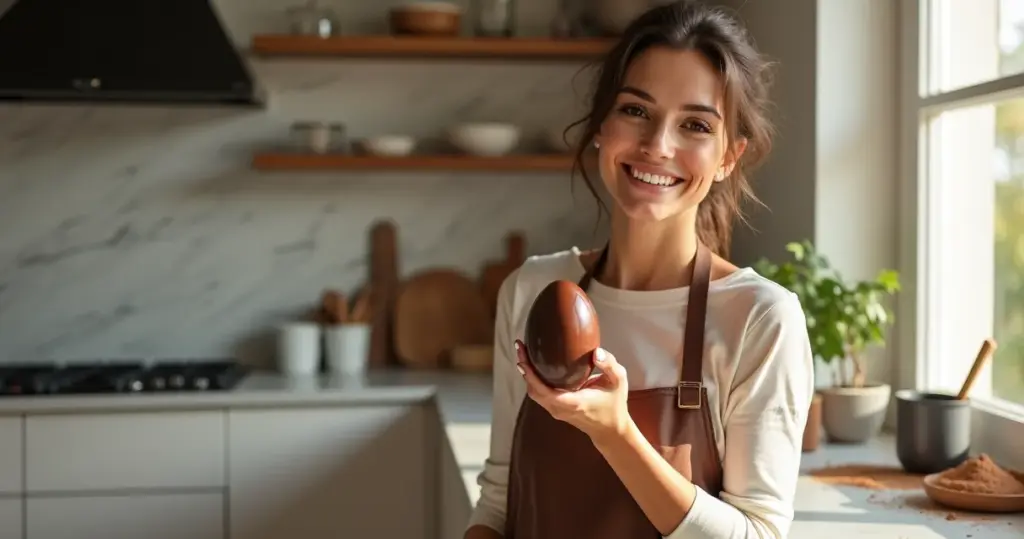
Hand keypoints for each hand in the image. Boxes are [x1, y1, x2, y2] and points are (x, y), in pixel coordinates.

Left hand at [514, 339, 631, 444]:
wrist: (610, 431)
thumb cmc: (615, 405)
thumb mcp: (618, 381)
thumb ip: (609, 365)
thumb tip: (595, 351)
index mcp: (573, 402)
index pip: (543, 389)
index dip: (530, 373)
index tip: (523, 356)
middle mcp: (560, 408)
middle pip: (533, 390)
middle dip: (524, 369)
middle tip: (521, 348)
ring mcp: (556, 411)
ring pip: (534, 394)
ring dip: (527, 375)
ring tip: (525, 354)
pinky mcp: (556, 410)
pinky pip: (540, 395)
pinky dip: (534, 381)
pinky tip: (535, 366)